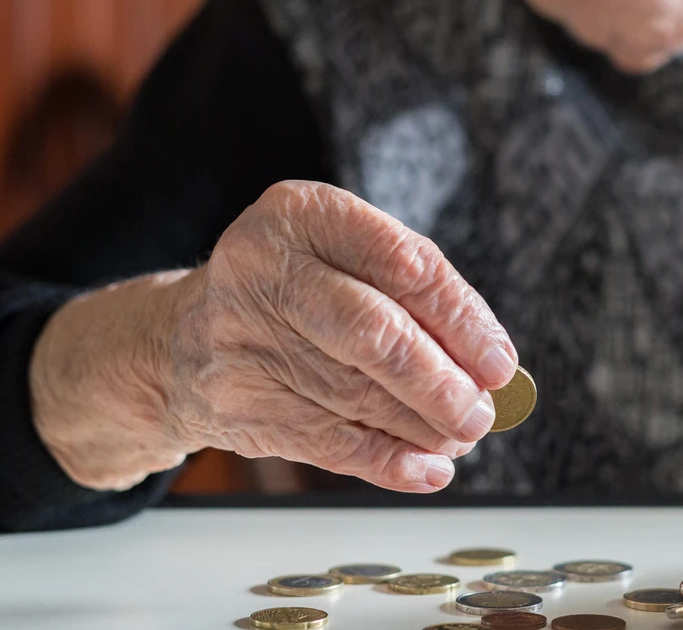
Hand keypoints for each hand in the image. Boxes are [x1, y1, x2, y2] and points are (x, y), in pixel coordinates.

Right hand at [33, 181, 516, 492]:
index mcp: (301, 214)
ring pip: (355, 395)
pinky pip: (328, 442)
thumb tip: (488, 367)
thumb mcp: (342, 258)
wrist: (181, 339)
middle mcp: (262, 269)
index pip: (402, 263)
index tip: (500, 363)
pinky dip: (387, 461)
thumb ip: (414, 296)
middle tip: (482, 413)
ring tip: (461, 436)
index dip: (461, 319)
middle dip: (440, 382)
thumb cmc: (295, 291)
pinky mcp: (234, 402)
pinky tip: (427, 468)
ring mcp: (240, 338)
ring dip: (422, 426)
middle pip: (372, 333)